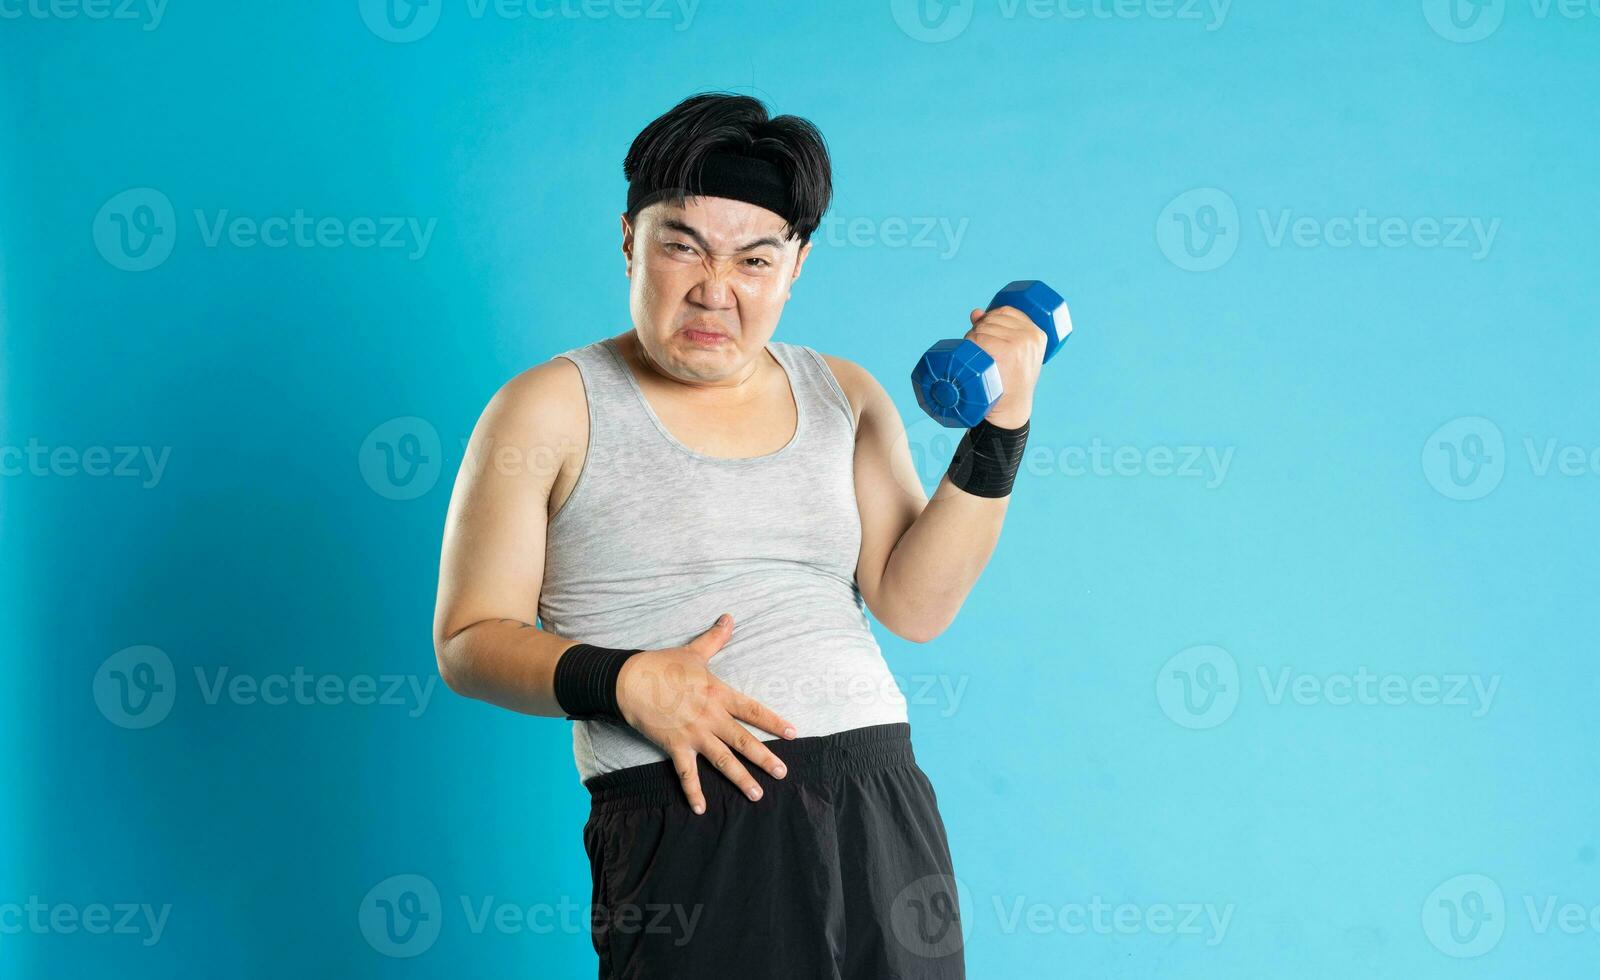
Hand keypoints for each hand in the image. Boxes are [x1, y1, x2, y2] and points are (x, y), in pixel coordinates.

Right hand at [615, 613, 797, 813]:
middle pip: (743, 741)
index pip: (753, 710)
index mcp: (718, 694)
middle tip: (783, 773)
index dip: (774, 721)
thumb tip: (729, 617)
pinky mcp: (675, 746)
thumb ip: (715, 638)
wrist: (630, 680)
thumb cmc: (662, 665)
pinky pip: (687, 774)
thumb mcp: (693, 652)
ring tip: (758, 794)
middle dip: (765, 758)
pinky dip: (693, 792)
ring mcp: (693, 734)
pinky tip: (701, 809)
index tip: (793, 733)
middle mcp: (711, 717)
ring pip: (723, 760)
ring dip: (740, 779)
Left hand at [964, 305, 1045, 427]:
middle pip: (992, 319)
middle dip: (978, 329)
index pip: (1006, 311)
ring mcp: (1018, 344)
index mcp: (1037, 334)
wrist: (1012, 409)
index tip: (984, 331)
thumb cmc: (1011, 382)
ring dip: (971, 337)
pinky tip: (971, 353)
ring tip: (975, 353)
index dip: (989, 316)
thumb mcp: (1016, 354)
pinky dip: (970, 343)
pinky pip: (980, 338)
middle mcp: (1030, 336)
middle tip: (977, 347)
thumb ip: (1000, 331)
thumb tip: (976, 312)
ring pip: (983, 328)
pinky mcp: (1005, 353)